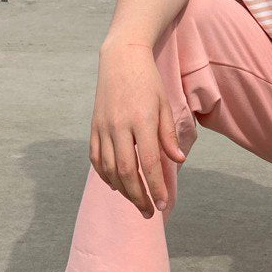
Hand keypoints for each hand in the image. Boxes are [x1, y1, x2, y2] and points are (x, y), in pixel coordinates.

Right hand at [90, 40, 185, 218]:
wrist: (121, 59)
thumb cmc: (148, 81)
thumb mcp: (164, 104)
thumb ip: (168, 134)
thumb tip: (177, 161)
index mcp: (142, 120)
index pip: (149, 162)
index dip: (156, 186)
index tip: (163, 204)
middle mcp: (119, 126)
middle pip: (127, 171)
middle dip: (139, 196)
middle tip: (149, 212)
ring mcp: (103, 127)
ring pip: (109, 169)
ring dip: (123, 190)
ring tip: (136, 201)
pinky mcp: (93, 127)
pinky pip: (96, 158)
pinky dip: (105, 176)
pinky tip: (116, 185)